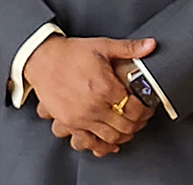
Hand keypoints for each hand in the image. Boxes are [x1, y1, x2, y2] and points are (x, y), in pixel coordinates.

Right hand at [24, 36, 155, 146]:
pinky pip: (89, 142)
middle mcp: (94, 106)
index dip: (146, 111)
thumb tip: (151, 45)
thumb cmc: (71, 53)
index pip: (135, 109)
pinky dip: (103, 147)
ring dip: (124, 136)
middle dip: (138, 124)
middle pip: (126, 126)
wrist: (42, 59)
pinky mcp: (70, 123)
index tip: (148, 108)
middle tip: (142, 119)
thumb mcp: (103, 46)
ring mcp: (81, 118)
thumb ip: (129, 48)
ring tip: (129, 129)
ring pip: (111, 137)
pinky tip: (110, 143)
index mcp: (105, 87)